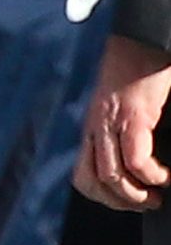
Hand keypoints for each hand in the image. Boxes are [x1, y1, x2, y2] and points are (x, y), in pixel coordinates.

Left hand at [75, 33, 170, 209]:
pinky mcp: (133, 115)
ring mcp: (111, 120)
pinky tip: (165, 175)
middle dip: (120, 202)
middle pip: (91, 180)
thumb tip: (136, 166)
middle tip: (145, 204)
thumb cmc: (137, 72)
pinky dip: (153, 176)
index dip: (103, 196)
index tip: (127, 202)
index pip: (82, 174)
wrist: (141, 40)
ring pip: (111, 176)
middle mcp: (96, 126)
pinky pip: (136, 159)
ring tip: (156, 195)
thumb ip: (122, 134)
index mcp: (93, 126)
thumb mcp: (123, 108)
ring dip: (136, 195)